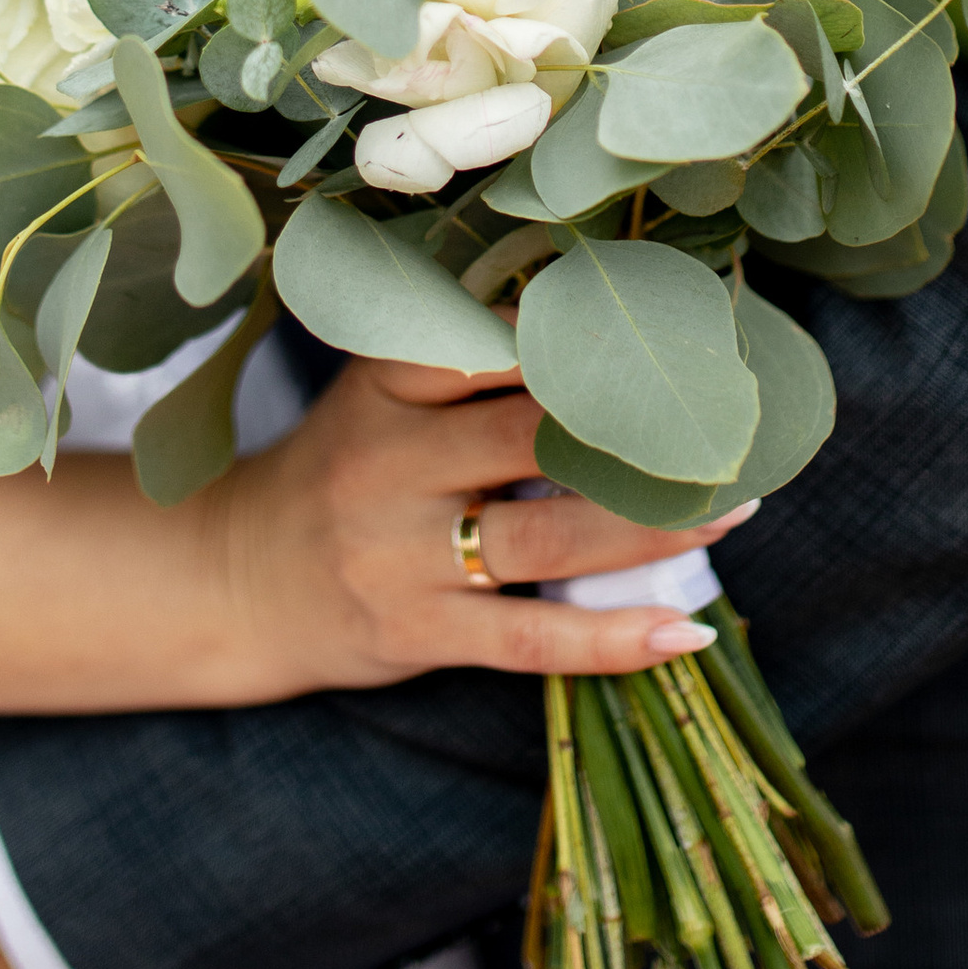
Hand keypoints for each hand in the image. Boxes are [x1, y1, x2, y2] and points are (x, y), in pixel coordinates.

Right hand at [213, 356, 751, 693]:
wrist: (235, 579)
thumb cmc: (340, 472)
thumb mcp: (377, 396)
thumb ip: (464, 361)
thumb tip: (601, 328)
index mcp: (383, 387)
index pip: (490, 348)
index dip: (578, 342)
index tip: (664, 331)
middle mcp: (388, 464)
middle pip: (532, 437)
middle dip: (638, 433)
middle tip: (728, 423)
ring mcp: (400, 553)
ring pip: (547, 538)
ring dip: (652, 528)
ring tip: (732, 510)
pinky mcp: (415, 630)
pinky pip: (529, 640)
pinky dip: (612, 640)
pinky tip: (683, 631)